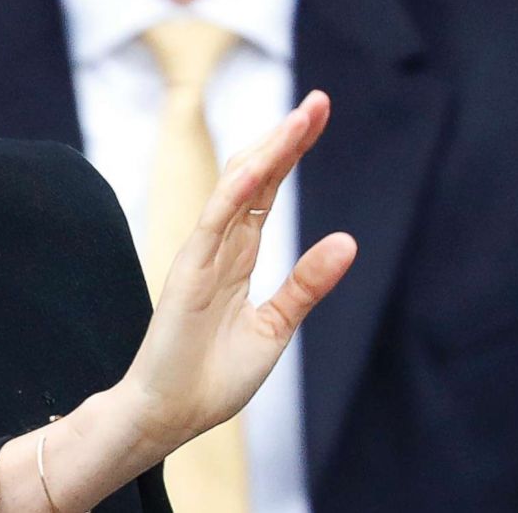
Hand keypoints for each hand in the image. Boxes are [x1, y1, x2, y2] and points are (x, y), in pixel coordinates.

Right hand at [118, 90, 356, 451]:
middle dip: (286, 138)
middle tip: (318, 101)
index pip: (269, 190)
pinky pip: (212, 224)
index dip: (292, 152)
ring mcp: (202, 255)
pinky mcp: (187, 273)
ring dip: (269, 152)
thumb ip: (306, 283)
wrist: (169, 416)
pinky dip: (232, 194)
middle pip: (255, 176)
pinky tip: (256, 167)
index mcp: (240, 256)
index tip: (317, 114)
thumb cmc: (213, 376)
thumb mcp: (275, 326)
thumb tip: (347, 241)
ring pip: (237, 189)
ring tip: (300, 119)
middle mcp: (221, 245)